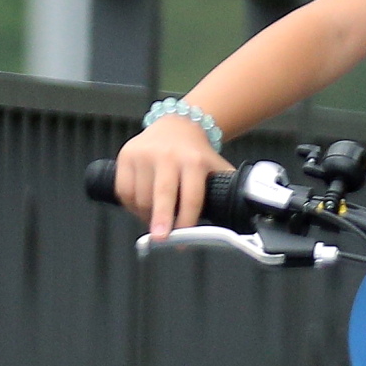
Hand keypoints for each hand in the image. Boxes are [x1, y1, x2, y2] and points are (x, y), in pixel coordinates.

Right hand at [114, 114, 231, 240]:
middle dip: (161, 220)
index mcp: (194, 161)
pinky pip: (124, 190)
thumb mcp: (216, 166)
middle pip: (163, 195)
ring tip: (156, 221)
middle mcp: (168, 155)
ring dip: (147, 216)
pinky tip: (141, 208)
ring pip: (141, 197)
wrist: (176, 126)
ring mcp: (144, 154)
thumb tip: (241, 215)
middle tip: (160, 239)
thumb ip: (226, 188)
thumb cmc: (196, 154)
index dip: (187, 221)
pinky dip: (131, 205)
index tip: (183, 240)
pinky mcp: (126, 155)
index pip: (191, 197)